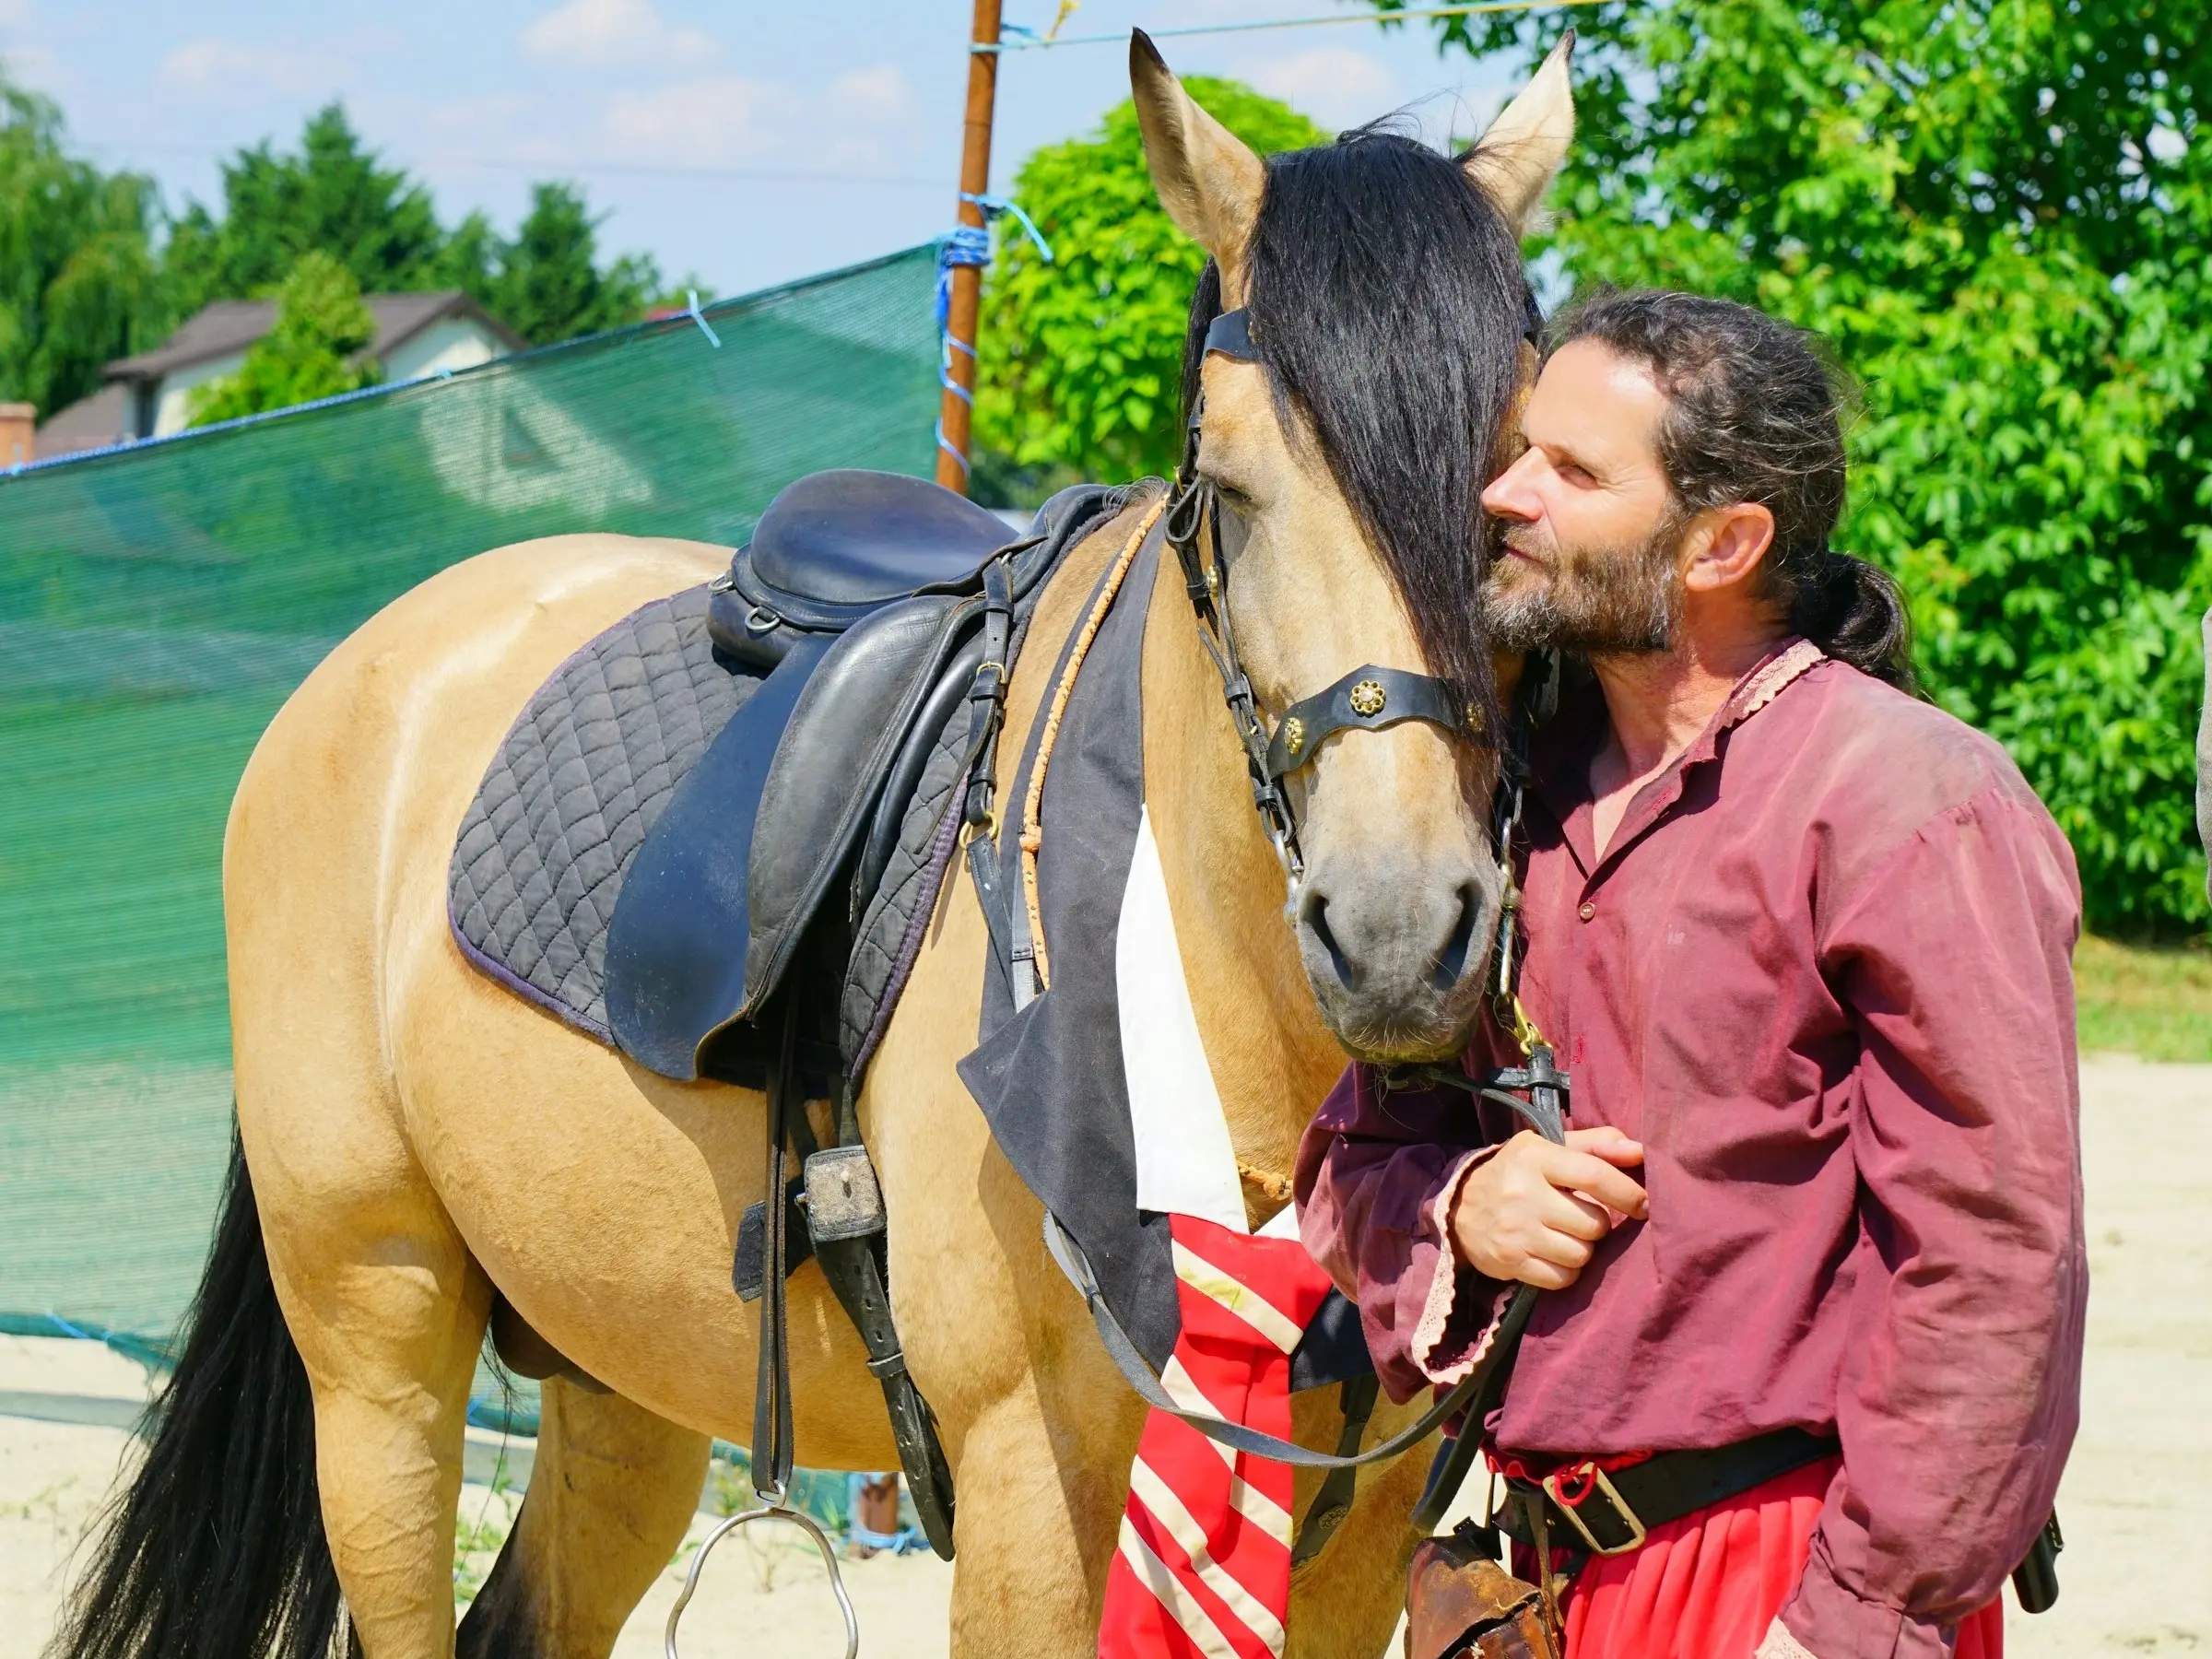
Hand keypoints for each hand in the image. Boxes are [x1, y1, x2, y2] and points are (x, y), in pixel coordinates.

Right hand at [1448, 1126, 1646, 1289]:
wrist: (1459, 1209)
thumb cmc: (1519, 1174)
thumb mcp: (1549, 1148)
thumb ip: (1597, 1144)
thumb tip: (1641, 1151)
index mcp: (1535, 1157)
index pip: (1594, 1175)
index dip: (1627, 1192)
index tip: (1644, 1203)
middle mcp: (1522, 1193)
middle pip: (1594, 1223)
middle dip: (1597, 1224)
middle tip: (1581, 1217)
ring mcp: (1515, 1231)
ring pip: (1582, 1253)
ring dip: (1583, 1248)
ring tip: (1565, 1235)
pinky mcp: (1510, 1262)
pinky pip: (1563, 1278)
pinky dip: (1566, 1271)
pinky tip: (1553, 1255)